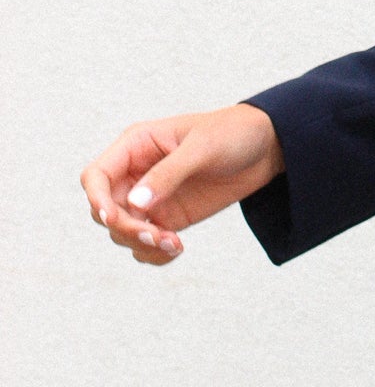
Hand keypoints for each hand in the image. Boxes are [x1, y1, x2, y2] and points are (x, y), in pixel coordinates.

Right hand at [80, 105, 284, 266]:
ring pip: (123, 232)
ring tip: (175, 244)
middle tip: (157, 235)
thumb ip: (168, 174)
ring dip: (141, 244)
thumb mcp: (202, 148)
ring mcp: (151, 198)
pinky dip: (154, 253)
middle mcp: (136, 174)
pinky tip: (177, 249)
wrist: (267, 147)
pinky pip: (146, 244)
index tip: (114, 218)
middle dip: (125, 228)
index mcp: (135, 146)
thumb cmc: (232, 133)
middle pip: (105, 211)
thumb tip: (135, 204)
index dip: (97, 200)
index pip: (96, 177)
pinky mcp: (169, 218)